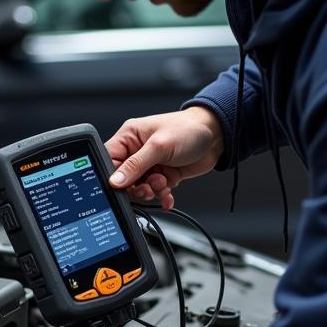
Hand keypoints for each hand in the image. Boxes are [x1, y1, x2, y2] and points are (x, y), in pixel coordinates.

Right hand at [105, 107, 224, 209]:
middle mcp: (137, 151)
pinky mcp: (164, 175)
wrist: (216, 136)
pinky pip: (155, 192)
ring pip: (140, 188)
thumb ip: (136, 165)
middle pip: (124, 179)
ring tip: (162, 184)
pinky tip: (168, 195)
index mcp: (129, 137)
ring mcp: (151, 165)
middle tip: (147, 188)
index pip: (109, 160)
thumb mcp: (159, 146)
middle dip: (136, 187)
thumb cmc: (188, 130)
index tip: (120, 186)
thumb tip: (115, 180)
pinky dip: (161, 196)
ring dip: (151, 191)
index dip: (113, 176)